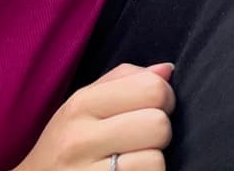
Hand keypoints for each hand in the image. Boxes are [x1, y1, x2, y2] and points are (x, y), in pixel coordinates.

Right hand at [14, 62, 175, 170]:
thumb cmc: (66, 143)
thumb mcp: (83, 104)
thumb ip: (124, 80)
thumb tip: (167, 70)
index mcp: (82, 104)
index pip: (151, 88)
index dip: (165, 97)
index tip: (154, 108)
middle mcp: (81, 140)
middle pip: (158, 125)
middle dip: (159, 133)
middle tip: (143, 139)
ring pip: (156, 162)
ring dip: (152, 163)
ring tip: (133, 162)